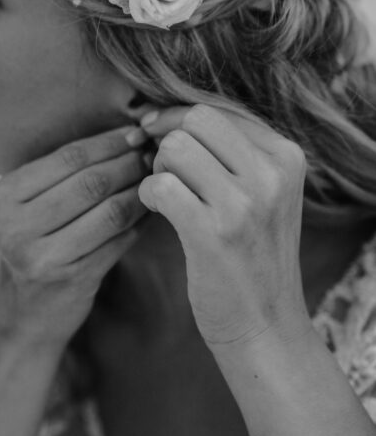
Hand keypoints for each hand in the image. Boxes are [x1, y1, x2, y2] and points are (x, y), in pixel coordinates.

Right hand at [0, 124, 152, 346]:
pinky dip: (139, 222)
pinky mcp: (70, 279)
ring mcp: (41, 256)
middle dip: (130, 163)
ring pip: (109, 210)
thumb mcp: (18, 215)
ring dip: (141, 191)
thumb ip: (54, 181)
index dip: (109, 142)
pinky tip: (152, 212)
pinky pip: (117, 240)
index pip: (67, 157)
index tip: (138, 132)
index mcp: (1, 198)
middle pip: (90, 181)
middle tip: (158, 153)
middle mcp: (14, 225)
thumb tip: (122, 138)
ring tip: (160, 179)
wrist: (12, 326)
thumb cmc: (24, 258)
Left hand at [135, 103, 310, 348]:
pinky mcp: (213, 232)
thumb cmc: (252, 256)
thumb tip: (166, 116)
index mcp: (287, 157)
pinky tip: (157, 211)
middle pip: (196, 119)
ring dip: (157, 168)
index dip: (177, 117)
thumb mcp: (264, 195)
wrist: (265, 325)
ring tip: (165, 195)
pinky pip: (160, 185)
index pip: (219, 110)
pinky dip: (148, 195)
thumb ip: (232, 154)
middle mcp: (271, 173)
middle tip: (162, 170)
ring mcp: (245, 203)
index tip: (154, 132)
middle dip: (167, 139)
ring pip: (175, 148)